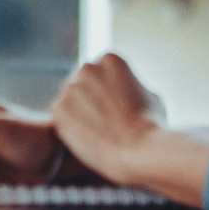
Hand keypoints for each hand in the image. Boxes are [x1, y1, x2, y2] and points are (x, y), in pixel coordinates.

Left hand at [50, 54, 160, 184]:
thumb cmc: (150, 125)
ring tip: (99, 130)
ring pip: (70, 100)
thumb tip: (123, 85)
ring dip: (78, 112)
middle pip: (81, 82)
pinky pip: (60, 116)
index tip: (114, 106)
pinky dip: (70, 127)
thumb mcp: (147, 91)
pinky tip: (88, 136)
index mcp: (110, 60)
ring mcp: (70, 88)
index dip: (106, 91)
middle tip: (104, 120)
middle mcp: (87, 68)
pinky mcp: (58, 109)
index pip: (99, 71)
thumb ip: (128, 84)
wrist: (139, 149)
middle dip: (89, 99)